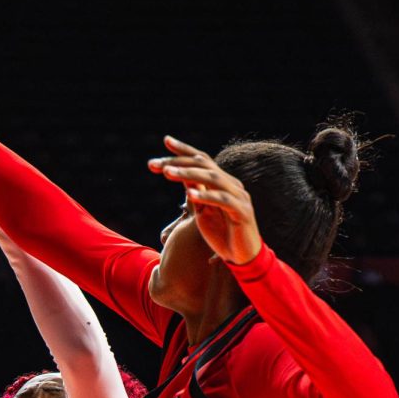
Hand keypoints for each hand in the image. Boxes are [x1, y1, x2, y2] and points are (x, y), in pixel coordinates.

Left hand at [148, 137, 262, 265]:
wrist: (244, 257)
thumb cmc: (223, 234)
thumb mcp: (203, 211)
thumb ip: (195, 192)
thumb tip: (179, 174)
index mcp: (222, 182)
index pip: (203, 160)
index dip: (185, 150)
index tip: (166, 140)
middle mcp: (231, 184)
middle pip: (204, 165)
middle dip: (178, 162)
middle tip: (154, 164)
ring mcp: (239, 197)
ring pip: (212, 178)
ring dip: (188, 174)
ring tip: (167, 173)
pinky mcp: (242, 212)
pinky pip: (223, 200)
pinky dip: (206, 196)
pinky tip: (190, 194)